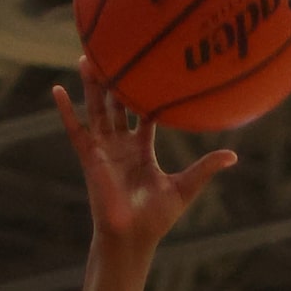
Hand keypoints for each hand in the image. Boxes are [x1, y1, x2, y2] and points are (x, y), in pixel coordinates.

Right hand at [54, 55, 236, 249]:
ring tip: (88, 57)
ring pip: (96, 109)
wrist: (133, 238)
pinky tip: (56, 89)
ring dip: (91, 86)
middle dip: (116, 82)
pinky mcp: (90, 157)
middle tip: (117, 52)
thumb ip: (205, 168)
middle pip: (117, 105)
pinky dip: (65, 111)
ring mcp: (104, 150)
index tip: (151, 69)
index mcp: (141, 150)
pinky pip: (75, 130)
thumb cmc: (157, 219)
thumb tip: (233, 156)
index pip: (143, 114)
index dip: (147, 93)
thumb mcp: (185, 188)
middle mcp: (121, 146)